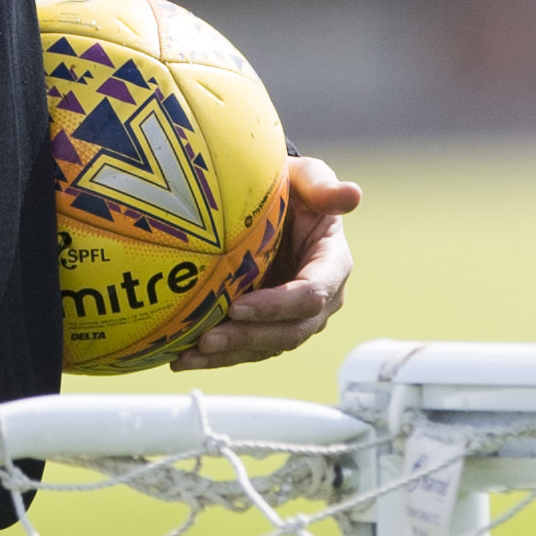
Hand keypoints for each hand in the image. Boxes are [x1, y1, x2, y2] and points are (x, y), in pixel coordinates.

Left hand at [172, 155, 361, 370]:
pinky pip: (247, 349)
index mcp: (332, 264)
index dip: (277, 306)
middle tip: (207, 338)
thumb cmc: (292, 187)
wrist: (275, 204)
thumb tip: (352, 194)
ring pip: (266, 347)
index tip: (237, 306)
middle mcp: (320, 300)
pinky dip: (216, 357)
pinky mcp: (270, 326)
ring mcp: (294, 318)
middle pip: (289, 331)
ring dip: (227, 354)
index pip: (311, 295)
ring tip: (188, 356)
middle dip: (248, 338)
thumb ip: (323, 186)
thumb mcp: (305, 177)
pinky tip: (183, 358)